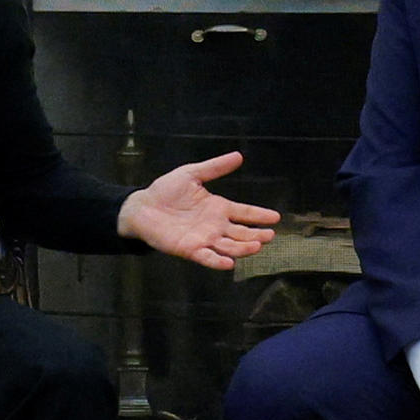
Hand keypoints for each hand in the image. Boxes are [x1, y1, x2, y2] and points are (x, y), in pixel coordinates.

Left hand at [117, 152, 277, 271]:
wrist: (142, 206)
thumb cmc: (166, 191)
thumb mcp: (192, 173)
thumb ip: (215, 167)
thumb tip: (238, 156)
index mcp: (218, 208)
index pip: (244, 213)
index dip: (260, 215)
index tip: (276, 217)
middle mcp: (215, 226)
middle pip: (241, 233)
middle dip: (256, 235)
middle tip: (269, 236)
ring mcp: (204, 239)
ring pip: (229, 246)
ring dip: (243, 248)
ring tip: (256, 246)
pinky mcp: (190, 249)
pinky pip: (207, 257)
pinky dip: (218, 262)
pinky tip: (229, 263)